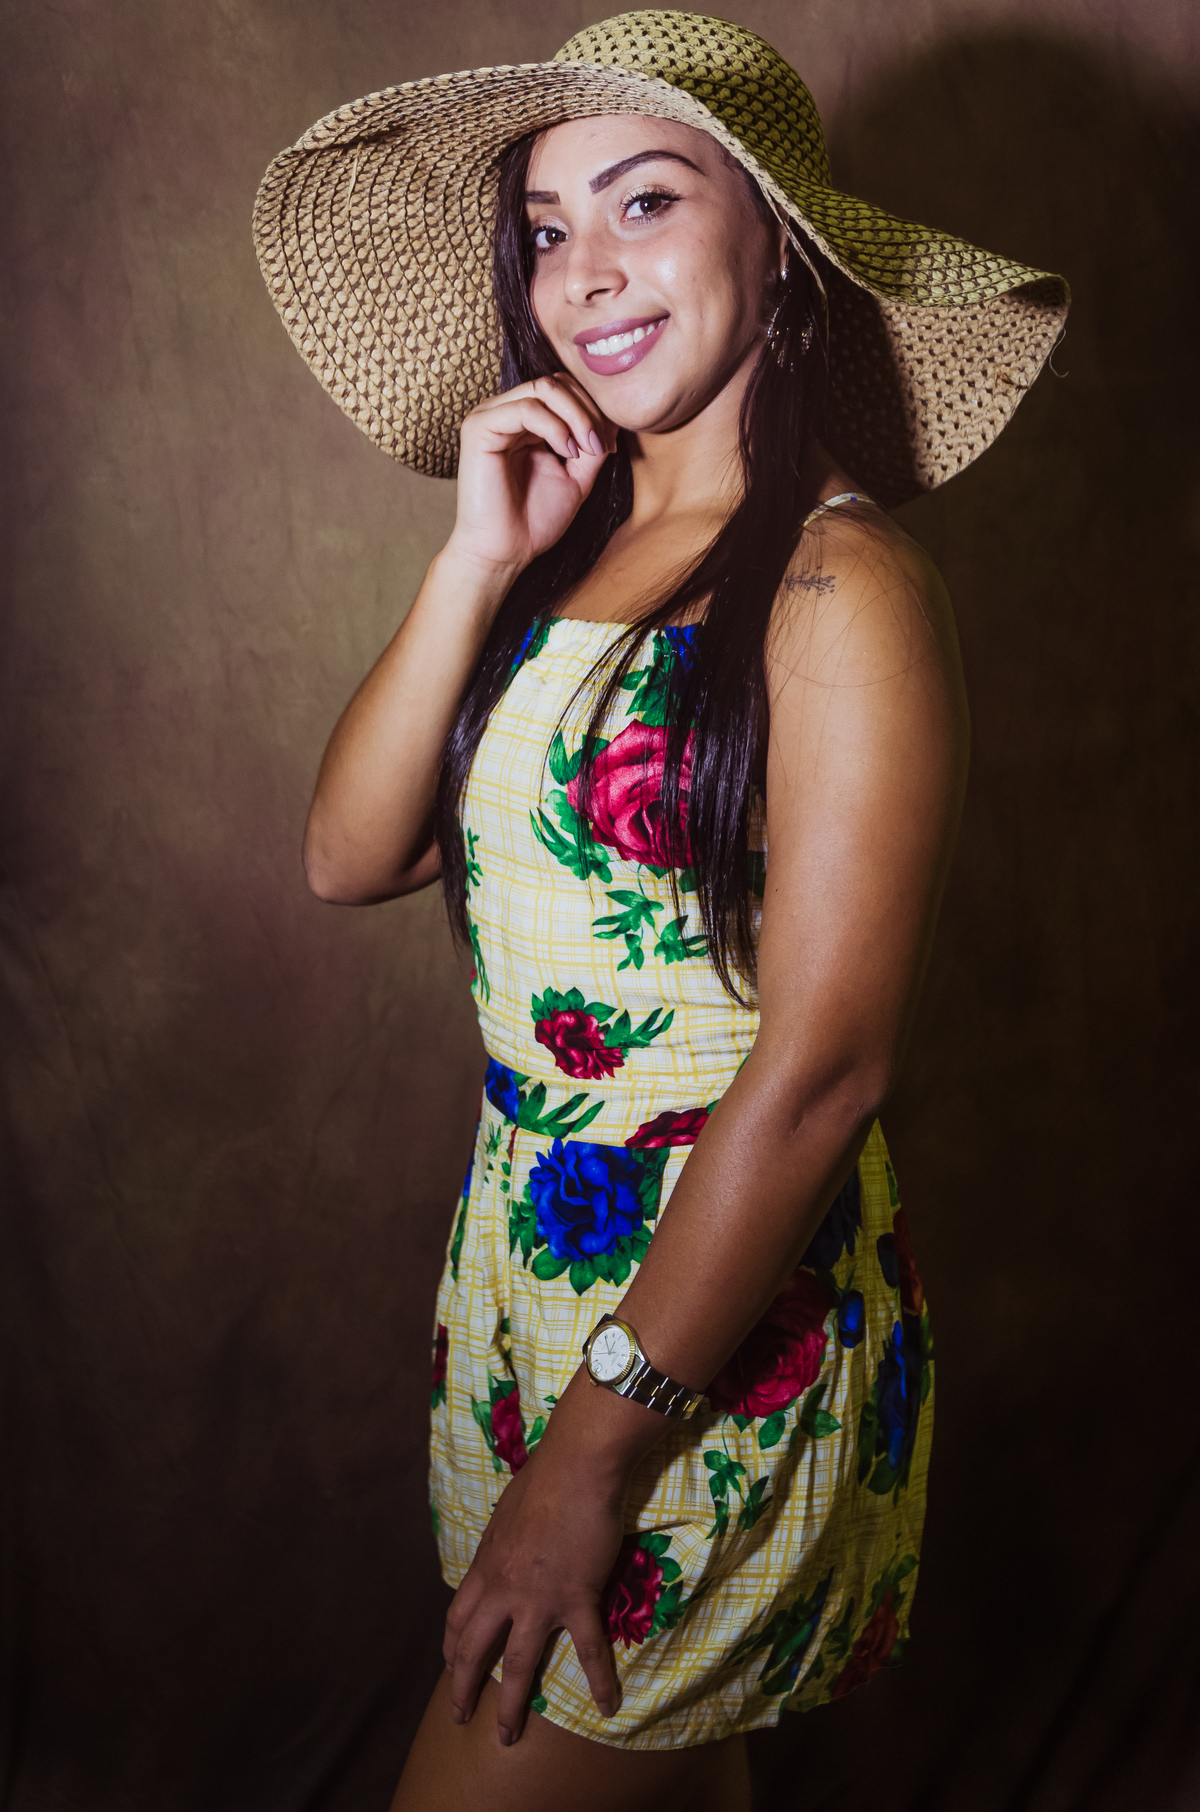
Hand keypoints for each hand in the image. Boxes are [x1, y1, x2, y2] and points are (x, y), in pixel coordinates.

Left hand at [443, 1439, 624, 1744]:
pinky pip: (588, 1648)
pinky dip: (599, 1679)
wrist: (577, 1466)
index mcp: (487, 1566)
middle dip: (463, 1687)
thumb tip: (505, 1548)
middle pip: (473, 1649)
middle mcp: (504, 1589)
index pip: (458, 1617)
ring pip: (517, 1663)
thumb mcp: (506, 1513)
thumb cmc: (544, 1479)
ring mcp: (539, 1598)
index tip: (451, 1664)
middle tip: (460, 1716)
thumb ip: (503, 1541)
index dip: (453, 1646)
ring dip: (511, 1705)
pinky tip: (606, 1706)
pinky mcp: (576, 1597)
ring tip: (507, 1736)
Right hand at [446, 373, 616, 580]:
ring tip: (584, 451)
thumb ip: (593, 445)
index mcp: (523, 422)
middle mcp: (505, 413)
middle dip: (586, 410)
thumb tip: (613, 418)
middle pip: (555, 382)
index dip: (592, 409)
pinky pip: (525, 409)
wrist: (505, 552)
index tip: (609, 446)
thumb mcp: (577, 477)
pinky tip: (564, 452)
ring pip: (542, 388)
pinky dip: (554, 427)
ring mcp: (489, 417)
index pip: (563, 390)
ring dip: (575, 417)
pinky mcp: (478, 428)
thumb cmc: (535, 520)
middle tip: (600, 446)